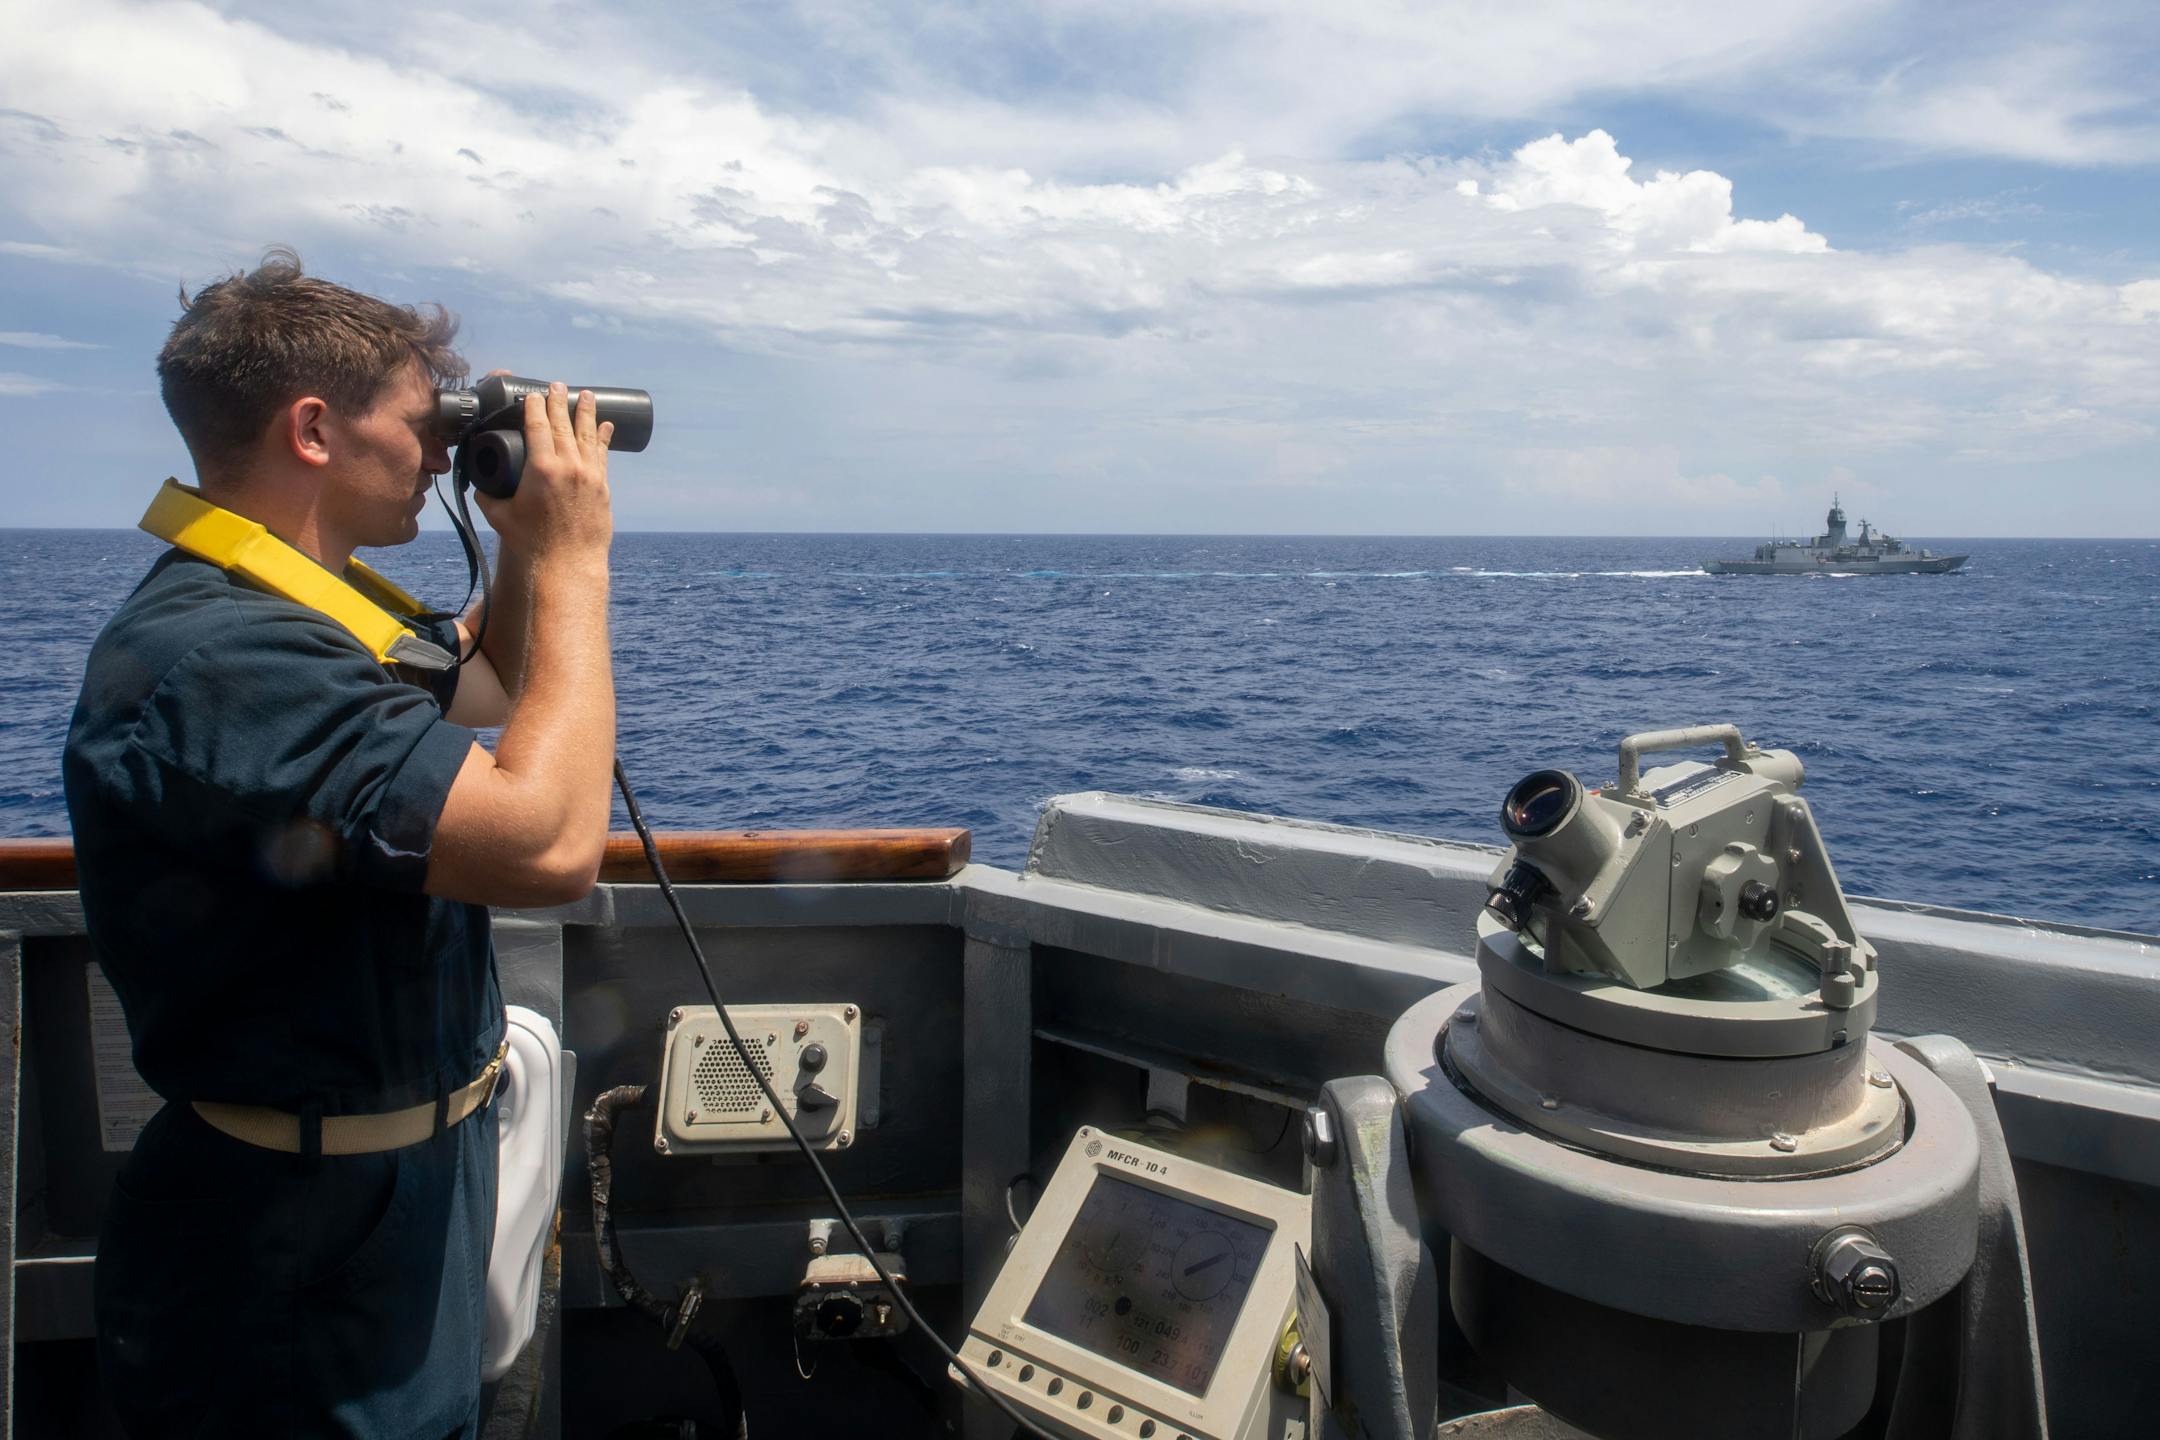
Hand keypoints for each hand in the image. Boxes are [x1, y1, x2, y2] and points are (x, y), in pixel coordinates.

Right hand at [473, 380, 613, 562]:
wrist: (568, 565)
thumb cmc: (532, 543)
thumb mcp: (500, 517)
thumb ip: (487, 497)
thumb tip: (481, 485)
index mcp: (541, 469)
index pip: (537, 427)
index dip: (535, 407)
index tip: (533, 395)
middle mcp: (568, 467)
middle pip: (563, 424)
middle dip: (559, 402)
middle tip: (557, 385)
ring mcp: (589, 476)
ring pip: (587, 435)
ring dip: (585, 413)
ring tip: (585, 395)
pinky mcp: (602, 487)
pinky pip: (603, 455)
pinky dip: (603, 438)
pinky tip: (605, 426)